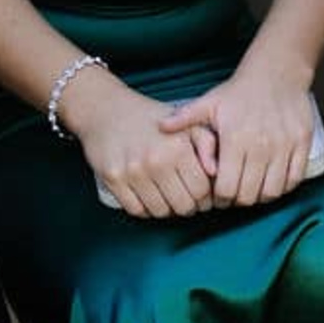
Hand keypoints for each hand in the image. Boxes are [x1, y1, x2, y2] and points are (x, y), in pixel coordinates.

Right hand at [57, 68, 213, 219]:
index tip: (201, 195)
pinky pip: (136, 210)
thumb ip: (208, 144)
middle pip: (182, 206)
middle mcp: (156, 160)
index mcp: (178, 147)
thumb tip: (215, 172)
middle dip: (188, 206)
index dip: (205, 198)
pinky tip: (148, 195)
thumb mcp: (186, 123)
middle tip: (185, 197)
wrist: (108, 110)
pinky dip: (145, 208)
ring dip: (167, 209)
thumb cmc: (152, 120)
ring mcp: (133, 171)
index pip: (202, 191)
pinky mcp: (113, 178)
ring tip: (167, 195)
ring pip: (160, 212)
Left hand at [159, 65, 316, 207]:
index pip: (226, 187)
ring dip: (260, 196)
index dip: (219, 196)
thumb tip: (160, 127)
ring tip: (252, 188)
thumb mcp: (209, 102)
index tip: (217, 192)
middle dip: (238, 199)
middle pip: (248, 195)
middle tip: (234, 193)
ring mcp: (284, 146)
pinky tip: (272, 180)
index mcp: (235, 138)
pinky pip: (294, 179)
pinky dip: (283, 186)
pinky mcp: (301, 145)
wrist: (277, 73)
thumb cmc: (239, 92)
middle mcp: (261, 145)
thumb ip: (184, 118)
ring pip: (272, 192)